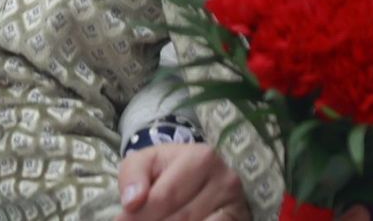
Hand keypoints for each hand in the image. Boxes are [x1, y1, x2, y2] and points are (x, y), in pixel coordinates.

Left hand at [118, 144, 249, 219]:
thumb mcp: (147, 162)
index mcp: (201, 158)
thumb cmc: (170, 169)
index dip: (138, 215)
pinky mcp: (240, 220)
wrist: (204, 175)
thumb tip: (132, 202)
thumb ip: (133, 176)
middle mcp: (225, 180)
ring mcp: (236, 205)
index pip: (164, 197)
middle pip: (181, 218)